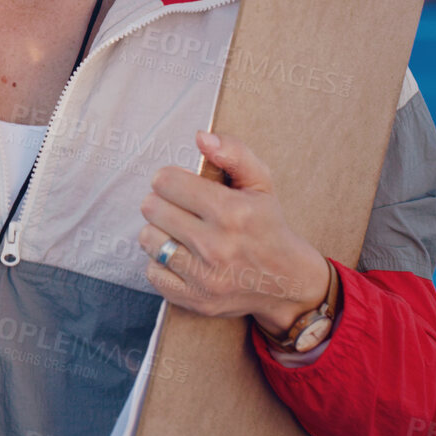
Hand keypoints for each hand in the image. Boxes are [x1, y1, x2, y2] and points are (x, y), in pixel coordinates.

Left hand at [137, 131, 329, 334]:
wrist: (287, 282)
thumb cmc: (267, 225)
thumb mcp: (260, 183)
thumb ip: (234, 153)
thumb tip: (201, 137)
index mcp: (232, 212)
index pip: (166, 181)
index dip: (171, 179)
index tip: (182, 186)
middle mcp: (216, 245)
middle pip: (152, 208)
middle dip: (163, 203)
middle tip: (181, 209)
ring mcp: (204, 276)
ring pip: (148, 238)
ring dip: (160, 232)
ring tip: (181, 232)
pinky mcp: (194, 299)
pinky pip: (152, 271)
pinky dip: (161, 263)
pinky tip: (181, 257)